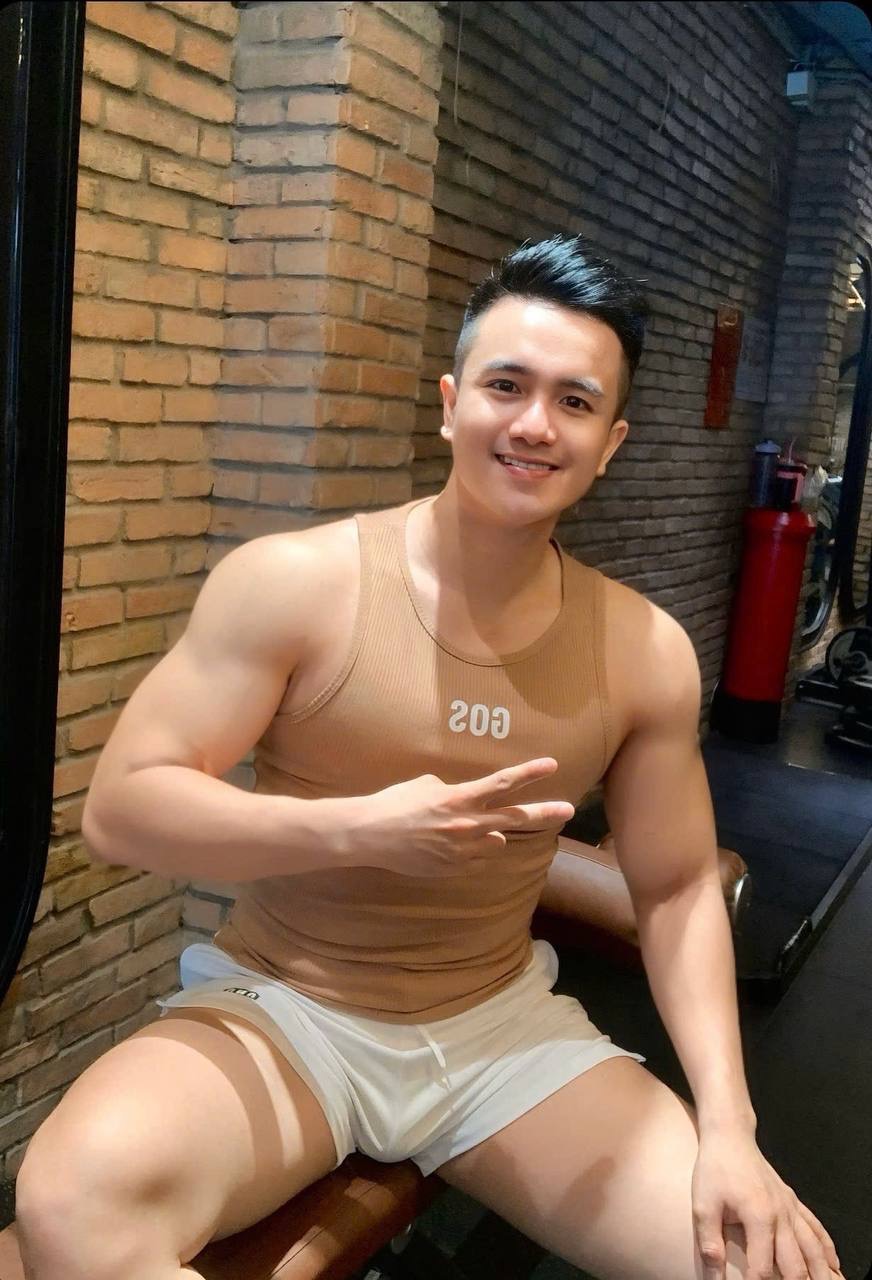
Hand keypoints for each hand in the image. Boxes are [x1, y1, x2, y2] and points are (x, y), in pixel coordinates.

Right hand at [347, 757, 575, 876]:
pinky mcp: (454, 868)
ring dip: (491, 834)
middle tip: (568, 809)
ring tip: (467, 829)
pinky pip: (475, 859)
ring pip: (496, 842)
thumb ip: (453, 792)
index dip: (529, 773)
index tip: (552, 765)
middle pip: (515, 818)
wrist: (371, 835)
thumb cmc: (395, 804)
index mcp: (460, 798)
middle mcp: (468, 824)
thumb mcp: (426, 785)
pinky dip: (472, 851)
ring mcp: (463, 850)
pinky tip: (449, 845)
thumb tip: (465, 800)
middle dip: (545, 812)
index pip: (502, 783)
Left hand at [692, 1128, 842, 1279]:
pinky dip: (827, 1248)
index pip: (762, 1268)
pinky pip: (816, 1228)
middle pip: (796, 1265)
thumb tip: (713, 1277)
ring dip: (820, 1272)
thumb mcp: (703, 1205)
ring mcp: (791, 1208)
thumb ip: (710, 1244)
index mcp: (759, 1218)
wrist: (730, 1136)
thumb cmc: (714, 1169)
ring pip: (814, 1249)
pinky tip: (833, 1264)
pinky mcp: (793, 1201)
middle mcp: (782, 1216)